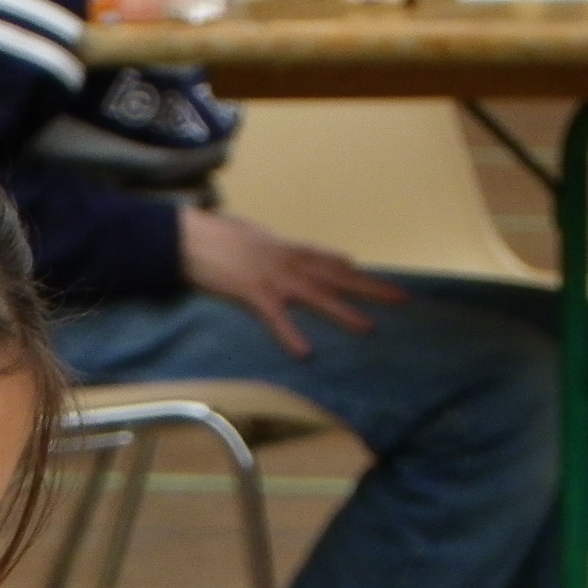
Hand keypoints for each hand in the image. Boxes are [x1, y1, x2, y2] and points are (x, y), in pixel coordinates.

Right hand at [178, 206, 406, 358]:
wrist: (186, 235)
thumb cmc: (210, 236)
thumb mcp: (245, 235)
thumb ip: (263, 245)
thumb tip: (270, 246)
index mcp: (284, 248)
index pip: (324, 257)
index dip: (347, 267)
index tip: (365, 272)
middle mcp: (287, 261)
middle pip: (336, 275)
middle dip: (369, 287)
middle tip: (401, 298)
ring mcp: (272, 277)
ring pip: (317, 295)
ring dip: (343, 312)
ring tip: (367, 328)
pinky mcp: (252, 292)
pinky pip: (276, 317)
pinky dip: (291, 334)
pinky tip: (305, 352)